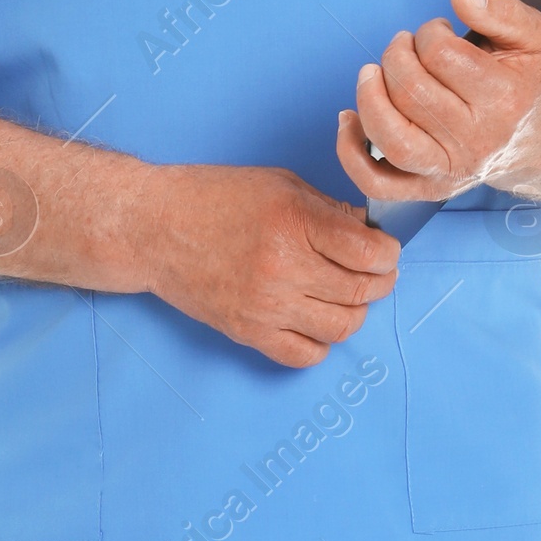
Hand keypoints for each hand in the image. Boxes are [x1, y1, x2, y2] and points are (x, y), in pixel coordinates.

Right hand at [136, 163, 398, 367]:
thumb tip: (368, 232)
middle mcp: (283, 268)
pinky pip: (305, 355)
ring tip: (343, 295)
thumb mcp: (280, 184)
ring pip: (341, 327)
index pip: (370, 253)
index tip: (385, 251)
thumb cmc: (212, 198)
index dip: (388, 254)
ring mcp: (265, 306)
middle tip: (375, 273)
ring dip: (353, 312)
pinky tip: (313, 320)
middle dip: (380, 282)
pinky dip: (320, 342)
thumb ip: (328, 210)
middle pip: (361, 292)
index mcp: (294, 223)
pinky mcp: (248, 333)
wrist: (152, 228)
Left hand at [335, 0, 540, 203]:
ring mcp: (450, 170)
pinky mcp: (428, 189)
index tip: (438, 33)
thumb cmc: (524, 80)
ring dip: (370, 95)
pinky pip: (376, 183)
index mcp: (505, 100)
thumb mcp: (532, 36)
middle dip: (397, 56)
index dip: (430, 33)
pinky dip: (351, 151)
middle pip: (411, 92)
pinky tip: (349, 118)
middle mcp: (477, 142)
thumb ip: (502, 9)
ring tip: (375, 73)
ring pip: (390, 137)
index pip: (441, 55)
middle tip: (406, 46)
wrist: (535, 135)